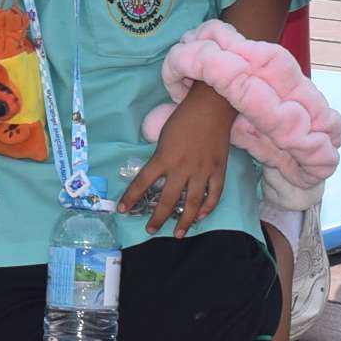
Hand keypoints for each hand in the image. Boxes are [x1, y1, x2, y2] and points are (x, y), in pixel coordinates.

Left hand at [119, 91, 231, 234]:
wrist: (212, 106)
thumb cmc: (184, 117)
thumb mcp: (164, 136)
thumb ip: (161, 158)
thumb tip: (157, 176)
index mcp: (164, 157)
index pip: (143, 182)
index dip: (131, 198)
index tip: (122, 210)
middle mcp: (182, 168)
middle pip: (167, 200)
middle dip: (157, 218)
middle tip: (150, 230)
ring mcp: (202, 171)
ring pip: (192, 204)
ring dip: (184, 222)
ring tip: (178, 234)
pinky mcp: (219, 171)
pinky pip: (214, 195)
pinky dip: (207, 208)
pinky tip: (200, 216)